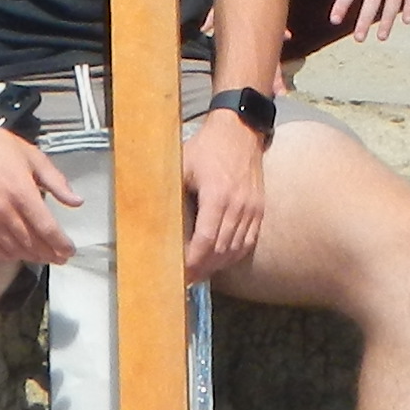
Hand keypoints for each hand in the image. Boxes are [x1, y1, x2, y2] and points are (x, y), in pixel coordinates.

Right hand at [0, 111, 83, 268]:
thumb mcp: (34, 157)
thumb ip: (57, 181)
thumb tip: (76, 201)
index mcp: (22, 191)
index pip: (47, 228)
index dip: (61, 244)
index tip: (69, 250)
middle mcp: (3, 208)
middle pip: (31, 243)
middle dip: (49, 253)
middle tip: (60, 257)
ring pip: (13, 249)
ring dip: (30, 257)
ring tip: (43, 257)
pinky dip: (6, 255)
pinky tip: (16, 254)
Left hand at [183, 104, 269, 278]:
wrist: (240, 131)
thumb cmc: (207, 147)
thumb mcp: (182, 165)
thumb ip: (170, 191)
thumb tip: (150, 214)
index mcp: (216, 195)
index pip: (205, 241)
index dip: (193, 261)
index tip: (181, 272)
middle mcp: (238, 205)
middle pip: (220, 250)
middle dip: (203, 268)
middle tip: (187, 278)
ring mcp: (251, 209)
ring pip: (235, 249)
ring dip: (218, 264)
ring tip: (201, 271)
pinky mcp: (259, 209)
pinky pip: (249, 241)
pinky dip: (234, 255)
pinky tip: (221, 259)